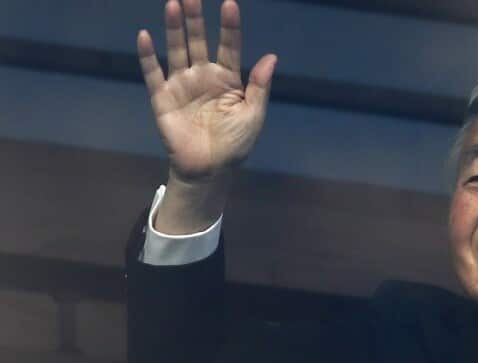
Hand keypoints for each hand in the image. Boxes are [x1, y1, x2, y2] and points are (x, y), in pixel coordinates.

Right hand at [137, 0, 275, 183]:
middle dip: (196, 18)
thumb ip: (259, 86)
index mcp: (228, 79)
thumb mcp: (253, 115)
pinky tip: (145, 35)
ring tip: (173, 4)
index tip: (230, 4)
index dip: (229, 26)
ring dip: (174, 28)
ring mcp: (182, 85)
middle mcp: (204, 76)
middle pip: (199, 40)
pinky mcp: (163, 98)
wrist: (210, 169)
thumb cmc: (235, 144)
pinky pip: (153, 73)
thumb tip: (271, 57)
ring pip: (177, 50)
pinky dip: (148, 55)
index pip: (229, 46)